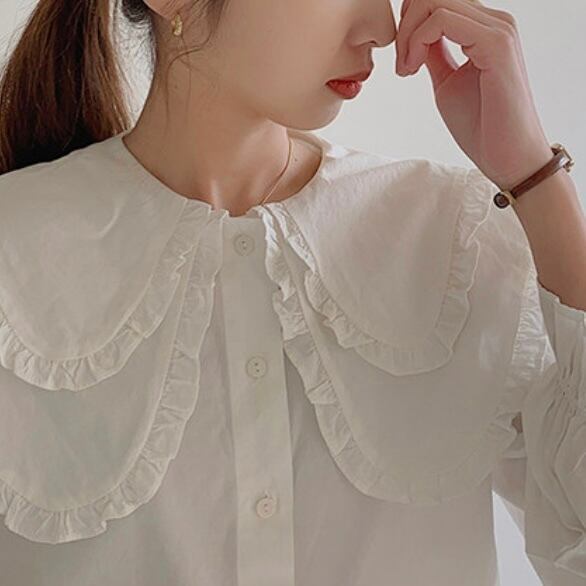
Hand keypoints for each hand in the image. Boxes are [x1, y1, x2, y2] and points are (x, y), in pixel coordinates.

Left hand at [395, 0, 552, 189]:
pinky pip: (441, 20)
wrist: (507, 156)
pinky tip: (412, 69)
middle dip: (405, 26)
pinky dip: (416, 42)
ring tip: (407, 69)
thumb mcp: (446, 82)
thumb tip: (416, 38)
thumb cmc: (481, 126)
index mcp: (485, 29)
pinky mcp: (496, 44)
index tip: (403, 65)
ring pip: (434, 2)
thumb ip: (434, 55)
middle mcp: (495, 22)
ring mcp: (498, 30)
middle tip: (402, 65)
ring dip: (408, 34)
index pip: (438, 3)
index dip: (409, 25)